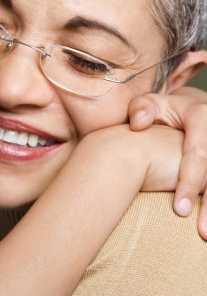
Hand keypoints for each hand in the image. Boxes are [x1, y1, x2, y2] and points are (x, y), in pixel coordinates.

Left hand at [129, 86, 206, 236]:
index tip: (179, 209)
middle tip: (201, 231)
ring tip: (206, 234)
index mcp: (201, 116)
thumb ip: (141, 109)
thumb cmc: (163, 110)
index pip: (198, 153)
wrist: (188, 108)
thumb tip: (137, 124)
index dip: (190, 181)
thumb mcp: (149, 103)